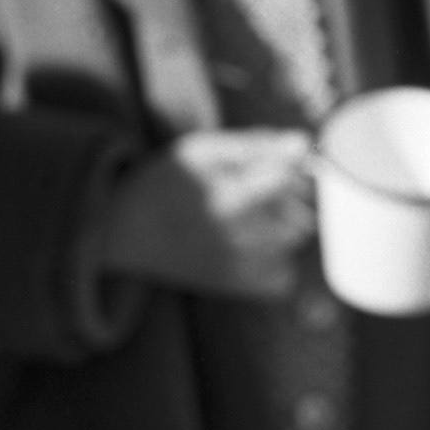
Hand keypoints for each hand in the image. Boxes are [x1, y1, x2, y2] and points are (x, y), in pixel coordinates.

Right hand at [98, 129, 315, 298]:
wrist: (126, 229)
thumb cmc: (169, 181)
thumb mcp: (204, 149)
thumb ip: (257, 145)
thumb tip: (304, 143)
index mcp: (227, 200)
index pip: (290, 182)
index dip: (292, 167)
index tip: (280, 162)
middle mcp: (236, 240)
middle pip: (302, 214)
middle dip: (290, 198)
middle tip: (258, 190)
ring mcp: (237, 268)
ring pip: (295, 240)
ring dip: (285, 225)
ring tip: (250, 216)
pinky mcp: (236, 286)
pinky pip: (284, 275)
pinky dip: (277, 258)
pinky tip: (250, 244)